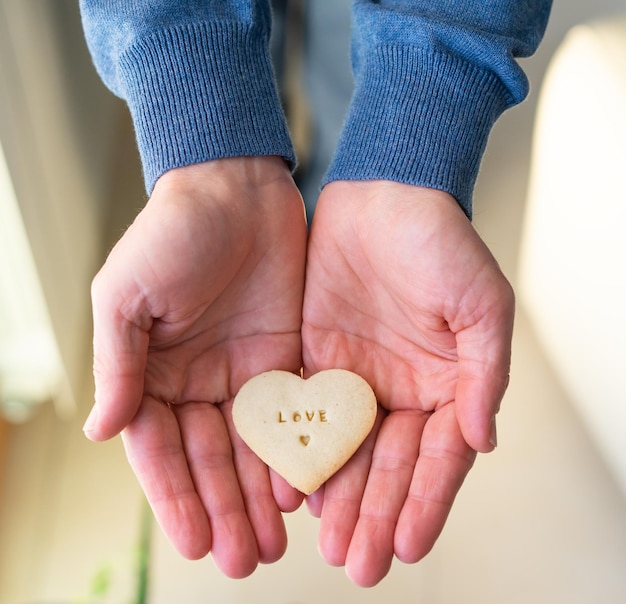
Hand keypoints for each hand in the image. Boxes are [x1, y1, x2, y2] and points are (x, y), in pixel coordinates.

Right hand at [85, 157, 306, 577]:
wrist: (236, 187)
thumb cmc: (173, 230)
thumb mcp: (129, 292)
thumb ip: (119, 361)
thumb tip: (102, 432)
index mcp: (153, 371)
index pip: (160, 449)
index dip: (175, 496)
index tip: (192, 543)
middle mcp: (198, 380)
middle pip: (209, 459)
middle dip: (224, 510)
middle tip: (242, 561)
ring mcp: (245, 372)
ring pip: (252, 448)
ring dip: (259, 497)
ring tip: (274, 545)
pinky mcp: (286, 358)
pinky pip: (291, 416)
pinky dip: (295, 453)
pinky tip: (303, 491)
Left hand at [302, 181, 514, 585]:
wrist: (384, 196)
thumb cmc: (442, 243)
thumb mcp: (481, 305)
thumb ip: (484, 376)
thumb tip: (483, 442)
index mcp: (444, 383)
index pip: (437, 457)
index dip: (425, 503)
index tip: (407, 547)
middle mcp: (398, 388)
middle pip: (387, 464)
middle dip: (375, 513)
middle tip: (358, 564)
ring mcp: (354, 377)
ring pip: (344, 448)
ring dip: (337, 495)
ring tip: (326, 541)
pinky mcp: (313, 358)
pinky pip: (305, 412)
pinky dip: (299, 447)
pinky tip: (291, 484)